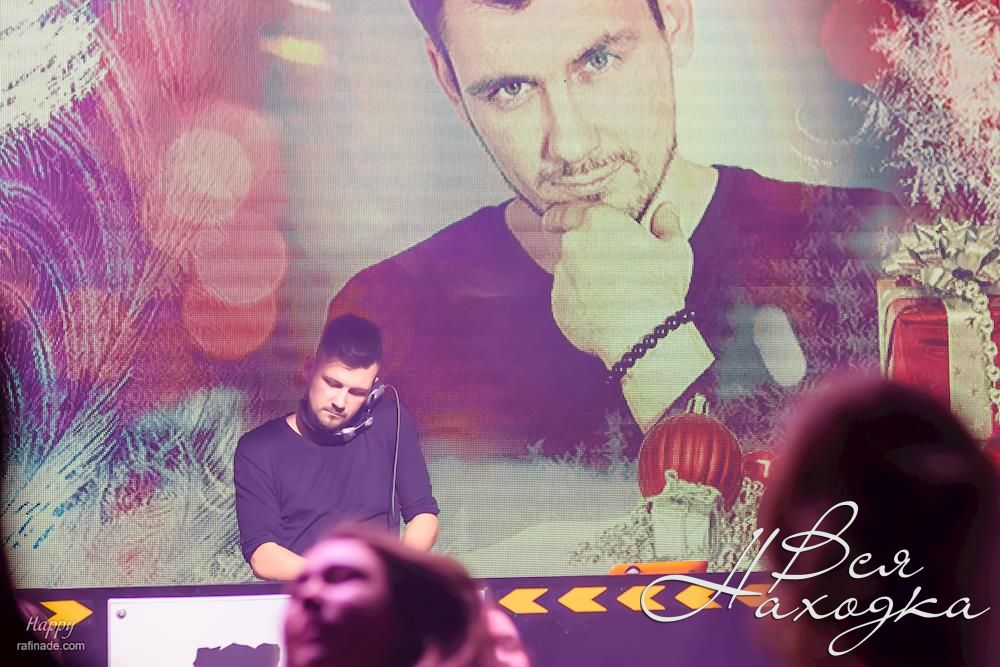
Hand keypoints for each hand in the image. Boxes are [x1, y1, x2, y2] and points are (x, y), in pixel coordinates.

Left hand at [542, 202, 692, 365]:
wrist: (642, 336)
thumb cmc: (660, 288)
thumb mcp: (675, 251)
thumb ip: (667, 224)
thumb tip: (666, 210)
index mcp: (598, 222)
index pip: (569, 209)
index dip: (563, 214)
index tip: (557, 219)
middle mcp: (573, 244)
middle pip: (569, 241)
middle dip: (583, 250)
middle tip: (606, 264)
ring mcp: (562, 275)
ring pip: (568, 271)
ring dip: (582, 277)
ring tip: (611, 295)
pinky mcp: (558, 304)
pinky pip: (568, 298)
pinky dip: (580, 302)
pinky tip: (603, 312)